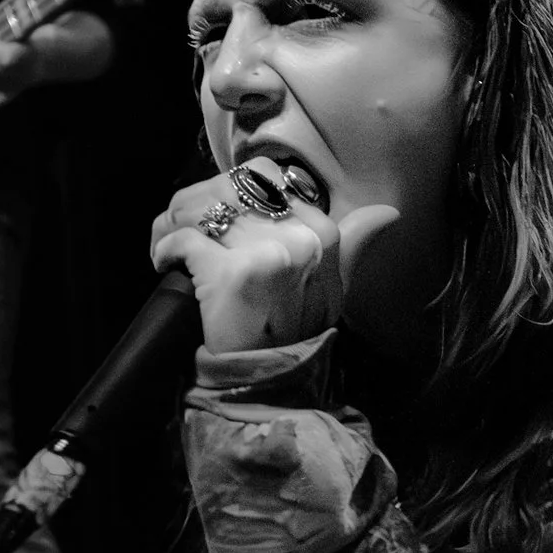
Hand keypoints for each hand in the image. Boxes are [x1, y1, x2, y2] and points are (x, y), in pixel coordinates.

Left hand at [148, 162, 398, 353]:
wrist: (271, 378)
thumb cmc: (295, 328)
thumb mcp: (333, 283)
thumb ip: (353, 243)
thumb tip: (389, 213)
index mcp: (323, 232)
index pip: (263, 175)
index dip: (227, 189)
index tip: (216, 217)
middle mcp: (299, 236)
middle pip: (225, 186)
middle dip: (193, 203)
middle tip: (179, 228)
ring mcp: (265, 252)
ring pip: (199, 207)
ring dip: (171, 222)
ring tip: (167, 246)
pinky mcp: (229, 272)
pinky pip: (182, 238)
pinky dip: (163, 249)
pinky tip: (165, 264)